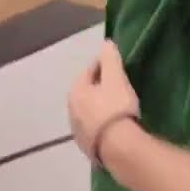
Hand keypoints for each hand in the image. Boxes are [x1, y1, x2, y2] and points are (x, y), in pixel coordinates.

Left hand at [68, 41, 139, 163]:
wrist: (118, 147)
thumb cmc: (116, 107)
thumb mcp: (116, 78)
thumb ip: (110, 59)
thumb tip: (105, 43)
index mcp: (76, 91)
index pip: (88, 71)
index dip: (103, 64)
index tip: (116, 63)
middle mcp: (71, 111)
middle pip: (86, 92)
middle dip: (99, 86)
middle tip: (117, 83)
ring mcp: (77, 131)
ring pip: (88, 111)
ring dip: (99, 105)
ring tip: (116, 104)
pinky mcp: (87, 147)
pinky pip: (94, 128)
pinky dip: (101, 122)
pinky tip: (114, 125)